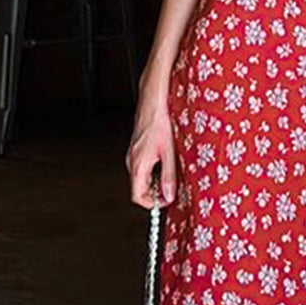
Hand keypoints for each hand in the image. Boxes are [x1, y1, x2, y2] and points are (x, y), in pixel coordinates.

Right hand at [125, 76, 176, 209]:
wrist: (153, 101)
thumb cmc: (160, 121)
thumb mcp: (169, 151)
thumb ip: (169, 175)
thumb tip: (169, 195)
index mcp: (138, 165)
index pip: (138, 196)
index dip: (152, 204)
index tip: (167, 201)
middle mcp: (132, 161)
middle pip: (139, 189)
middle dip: (156, 194)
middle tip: (173, 190)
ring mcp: (133, 155)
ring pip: (141, 178)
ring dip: (155, 182)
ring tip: (172, 175)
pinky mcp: (137, 149)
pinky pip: (143, 167)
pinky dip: (153, 171)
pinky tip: (166, 162)